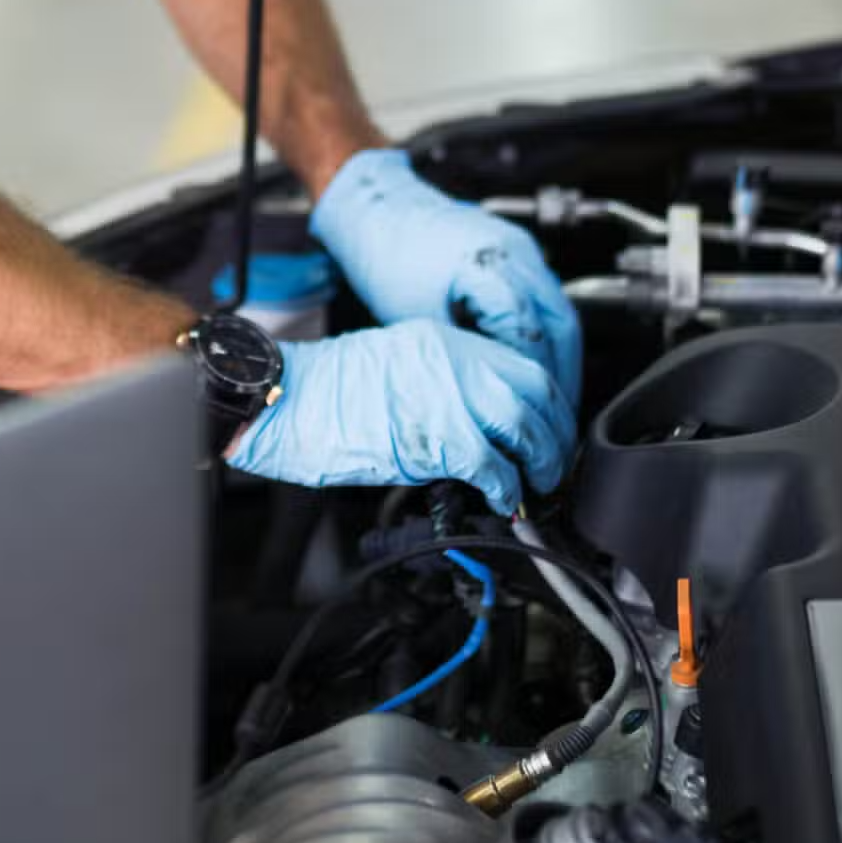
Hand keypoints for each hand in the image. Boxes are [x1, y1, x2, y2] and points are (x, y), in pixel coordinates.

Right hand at [227, 319, 576, 515]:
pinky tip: (504, 500)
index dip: (544, 402)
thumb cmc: (325, 392)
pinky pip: (494, 464)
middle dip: (554, 432)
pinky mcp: (438, 436)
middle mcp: (454, 360)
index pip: (520, 364)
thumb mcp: (396, 369)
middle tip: (551, 462)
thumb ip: (441, 388)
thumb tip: (475, 428)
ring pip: (525, 425)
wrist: (287, 398)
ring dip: (540, 460)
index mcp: (444, 342)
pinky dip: (507, 487)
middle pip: (535, 391)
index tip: (547, 427)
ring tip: (536, 484)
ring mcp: (448, 395)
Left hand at [308, 149, 582, 405]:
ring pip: (561, 312)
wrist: (376, 207)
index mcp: (492, 268)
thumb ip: (459, 355)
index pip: (533, 338)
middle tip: (557, 415)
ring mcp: (521, 248)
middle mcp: (517, 254)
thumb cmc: (387, 255)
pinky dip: (547, 331)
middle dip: (565, 374)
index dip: (538, 382)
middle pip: (563, 326)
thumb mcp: (417, 318)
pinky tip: (533, 358)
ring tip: (549, 395)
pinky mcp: (516, 249)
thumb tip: (485, 394)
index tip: (537, 412)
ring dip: (560, 354)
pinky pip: (546, 296)